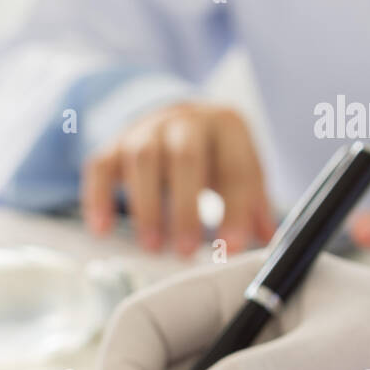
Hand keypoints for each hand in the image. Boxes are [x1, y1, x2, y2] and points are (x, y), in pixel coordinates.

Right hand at [81, 102, 272, 255]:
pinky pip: (100, 168)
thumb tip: (270, 243)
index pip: (235, 167)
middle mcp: (184, 121)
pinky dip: (99, 199)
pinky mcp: (113, 145)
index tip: (232, 248)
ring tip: (152, 248)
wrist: (174, 119)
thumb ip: (255, 204)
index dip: (236, 209)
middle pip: (185, 158)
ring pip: (142, 160)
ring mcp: (144, 129)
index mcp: (226, 125)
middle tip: (186, 251)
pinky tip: (102, 230)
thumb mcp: (241, 169)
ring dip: (146, 207)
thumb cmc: (214, 155)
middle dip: (185, 207)